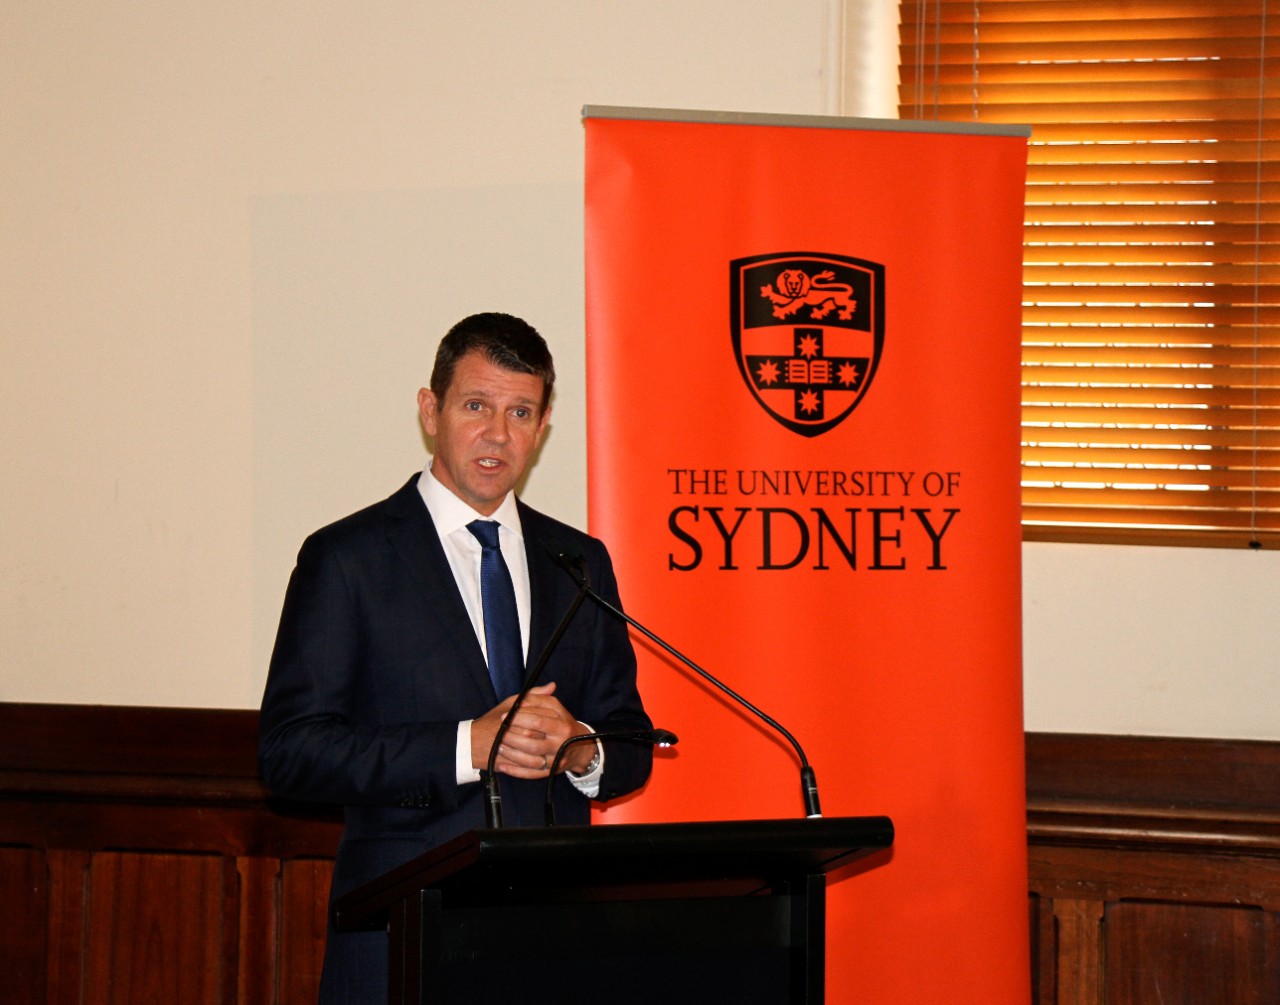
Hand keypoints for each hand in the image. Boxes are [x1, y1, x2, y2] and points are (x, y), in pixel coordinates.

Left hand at [470, 682, 592, 777]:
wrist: (581, 747)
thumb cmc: (562, 723)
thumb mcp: (556, 708)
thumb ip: (539, 699)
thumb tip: (522, 699)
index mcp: (562, 726)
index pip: (538, 721)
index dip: (519, 718)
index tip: (504, 715)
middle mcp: (560, 745)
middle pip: (532, 743)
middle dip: (512, 737)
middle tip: (499, 731)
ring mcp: (555, 761)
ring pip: (530, 760)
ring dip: (511, 754)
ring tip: (499, 746)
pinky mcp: (550, 773)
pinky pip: (531, 774)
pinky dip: (515, 772)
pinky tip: (502, 766)